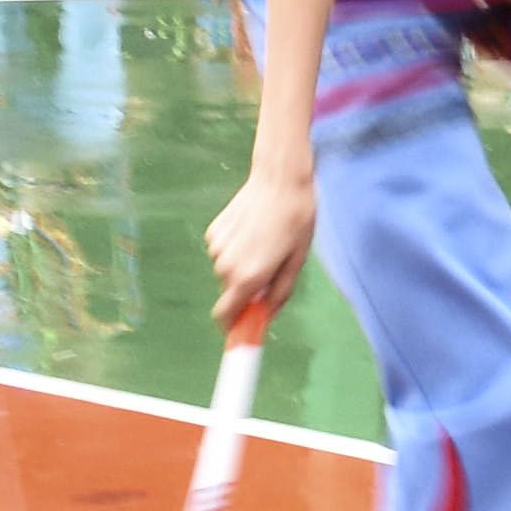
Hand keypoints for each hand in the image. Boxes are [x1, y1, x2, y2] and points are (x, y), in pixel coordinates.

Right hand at [204, 154, 312, 332]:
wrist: (279, 178)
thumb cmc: (297, 220)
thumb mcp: (297, 260)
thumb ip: (280, 292)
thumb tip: (266, 316)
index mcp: (248, 277)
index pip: (225, 317)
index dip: (233, 327)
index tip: (242, 332)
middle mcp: (226, 266)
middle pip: (229, 292)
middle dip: (246, 290)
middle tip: (271, 269)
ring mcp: (216, 248)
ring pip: (226, 270)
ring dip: (242, 266)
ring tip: (265, 242)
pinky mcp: (213, 231)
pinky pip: (223, 251)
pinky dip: (235, 248)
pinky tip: (252, 229)